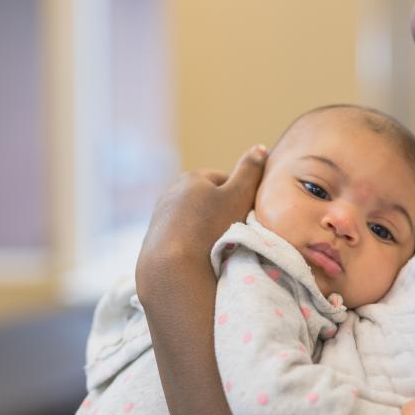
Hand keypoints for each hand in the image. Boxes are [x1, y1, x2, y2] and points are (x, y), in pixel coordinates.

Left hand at [135, 145, 267, 302]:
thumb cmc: (210, 228)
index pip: (225, 181)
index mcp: (192, 177)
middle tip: (235, 232)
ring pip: (194, 219)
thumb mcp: (239, 196)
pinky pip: (181, 236)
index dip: (240, 197)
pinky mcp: (154, 238)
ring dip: (206, 229)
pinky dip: (191, 243)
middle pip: (208, 200)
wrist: (171, 267)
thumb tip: (260, 147)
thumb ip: (250, 171)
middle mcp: (172, 191)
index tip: (247, 216)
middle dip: (221, 213)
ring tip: (218, 247)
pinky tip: (199, 256)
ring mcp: (160, 215)